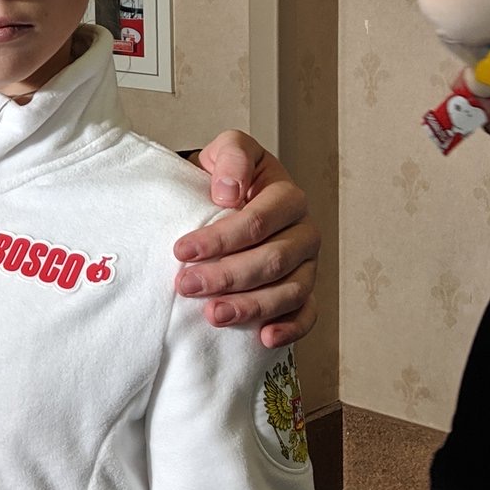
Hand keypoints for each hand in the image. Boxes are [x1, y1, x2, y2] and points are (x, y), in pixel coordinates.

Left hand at [176, 131, 319, 347]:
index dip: (220, 238)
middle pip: (274, 259)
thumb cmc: (227, 177)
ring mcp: (308, 264)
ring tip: (214, 315)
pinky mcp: (305, 291)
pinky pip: (307, 314)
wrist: (231, 196)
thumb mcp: (226, 151)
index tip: (181, 251)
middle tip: (187, 286)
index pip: (257, 221)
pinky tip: (264, 338)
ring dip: (252, 306)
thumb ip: (231, 158)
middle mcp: (304, 231)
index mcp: (287, 195)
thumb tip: (228, 193)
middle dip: (228, 276)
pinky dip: (290, 329)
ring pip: (291, 291)